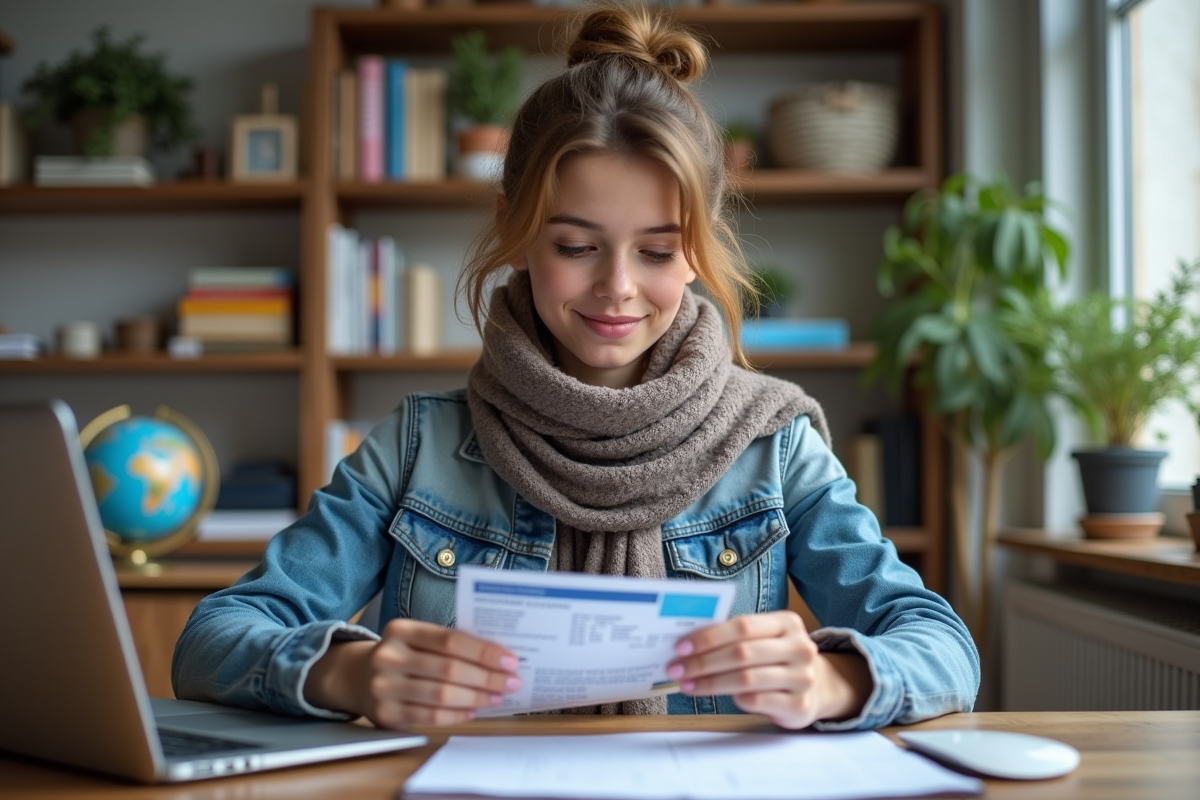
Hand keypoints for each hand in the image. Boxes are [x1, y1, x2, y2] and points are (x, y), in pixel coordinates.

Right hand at [304, 619, 521, 727]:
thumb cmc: (402, 655)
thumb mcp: (417, 639)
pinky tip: (474, 710)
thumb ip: (449, 643)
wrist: (356, 676)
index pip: (450, 640)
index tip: (510, 660)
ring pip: (442, 696)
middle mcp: (388, 657)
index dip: (484, 651)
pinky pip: (430, 717)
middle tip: (512, 682)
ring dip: (477, 698)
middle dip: (487, 678)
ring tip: (498, 697)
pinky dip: (457, 714)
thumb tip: (498, 657)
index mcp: (401, 630)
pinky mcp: (386, 714)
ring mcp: (384, 687)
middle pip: (449, 669)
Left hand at [665, 611, 871, 729]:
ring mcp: (802, 677)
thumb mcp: (765, 639)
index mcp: (787, 622)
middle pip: (741, 653)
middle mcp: (799, 647)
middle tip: (675, 668)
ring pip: (746, 679)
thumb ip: (736, 636)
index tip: (681, 647)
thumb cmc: (777, 658)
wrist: (819, 687)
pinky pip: (757, 700)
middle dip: (702, 662)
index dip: (709, 636)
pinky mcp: (800, 705)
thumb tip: (688, 642)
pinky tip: (719, 697)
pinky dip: (734, 698)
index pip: (742, 626)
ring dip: (710, 683)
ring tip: (686, 684)